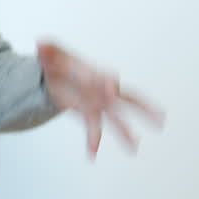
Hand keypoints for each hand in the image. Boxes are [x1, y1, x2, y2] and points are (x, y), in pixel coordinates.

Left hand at [38, 41, 164, 158]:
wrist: (50, 72)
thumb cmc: (55, 59)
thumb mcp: (48, 52)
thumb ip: (46, 48)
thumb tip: (40, 44)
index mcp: (93, 72)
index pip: (104, 78)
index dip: (108, 84)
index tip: (112, 91)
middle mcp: (100, 89)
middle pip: (127, 98)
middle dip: (143, 107)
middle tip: (158, 117)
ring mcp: (96, 103)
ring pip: (115, 119)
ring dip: (125, 133)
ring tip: (133, 148)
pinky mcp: (86, 112)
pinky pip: (93, 128)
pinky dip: (92, 141)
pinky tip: (91, 155)